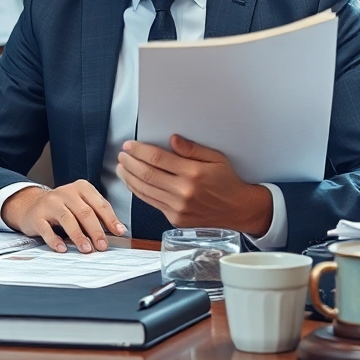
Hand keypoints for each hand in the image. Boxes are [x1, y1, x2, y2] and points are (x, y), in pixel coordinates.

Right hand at [0, 180, 126, 253]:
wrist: (31, 204)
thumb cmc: (62, 207)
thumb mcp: (80, 205)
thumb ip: (96, 215)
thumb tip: (116, 231)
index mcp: (81, 188)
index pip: (99, 204)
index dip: (111, 219)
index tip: (119, 231)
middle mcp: (66, 193)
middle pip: (85, 212)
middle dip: (96, 231)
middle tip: (103, 245)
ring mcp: (50, 203)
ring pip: (67, 219)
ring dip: (79, 236)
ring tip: (87, 249)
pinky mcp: (37, 216)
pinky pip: (47, 229)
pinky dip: (55, 240)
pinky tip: (62, 248)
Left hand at [116, 135, 272, 235]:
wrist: (237, 210)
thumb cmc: (227, 183)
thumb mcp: (216, 158)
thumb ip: (192, 149)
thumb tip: (172, 139)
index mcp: (193, 173)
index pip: (158, 159)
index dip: (139, 151)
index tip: (129, 145)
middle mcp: (183, 192)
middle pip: (147, 174)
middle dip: (129, 162)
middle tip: (122, 155)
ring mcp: (177, 208)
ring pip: (144, 190)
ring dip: (129, 177)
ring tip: (121, 167)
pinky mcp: (174, 219)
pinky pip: (151, 202)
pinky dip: (138, 191)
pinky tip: (132, 182)